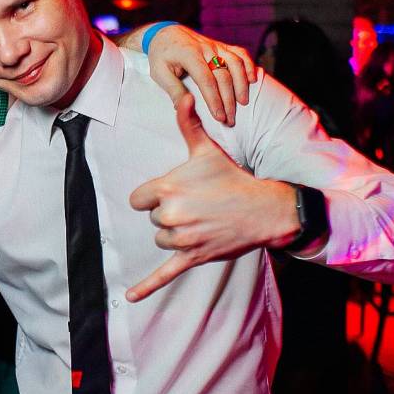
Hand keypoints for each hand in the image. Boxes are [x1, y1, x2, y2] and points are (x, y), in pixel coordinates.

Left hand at [126, 94, 296, 300]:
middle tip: (197, 205)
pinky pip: (164, 274)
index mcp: (167, 189)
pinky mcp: (192, 257)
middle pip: (152, 219)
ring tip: (201, 221)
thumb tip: (183, 95)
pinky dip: (146, 288)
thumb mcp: (206, 150)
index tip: (175, 192)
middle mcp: (171, 215)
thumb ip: (188, 125)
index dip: (154, 196)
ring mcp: (182, 239)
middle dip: (170, 214)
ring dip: (176, 234)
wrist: (264, 208)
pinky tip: (129, 298)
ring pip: (162, 240)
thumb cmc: (232, 177)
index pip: (139, 199)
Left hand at [146, 26, 255, 124]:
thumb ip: (173, 89)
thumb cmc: (160, 56)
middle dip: (229, 99)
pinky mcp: (221, 46)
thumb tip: (184, 107)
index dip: (214, 99)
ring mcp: (215, 46)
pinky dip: (248, 65)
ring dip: (241, 84)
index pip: (206, 80)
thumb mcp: (158, 73)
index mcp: (188, 54)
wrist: (165, 33)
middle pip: (223, 75)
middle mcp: (205, 48)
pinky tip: (252, 80)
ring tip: (243, 103)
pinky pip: (240, 53)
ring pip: (235, 63)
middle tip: (230, 119)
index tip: (219, 117)